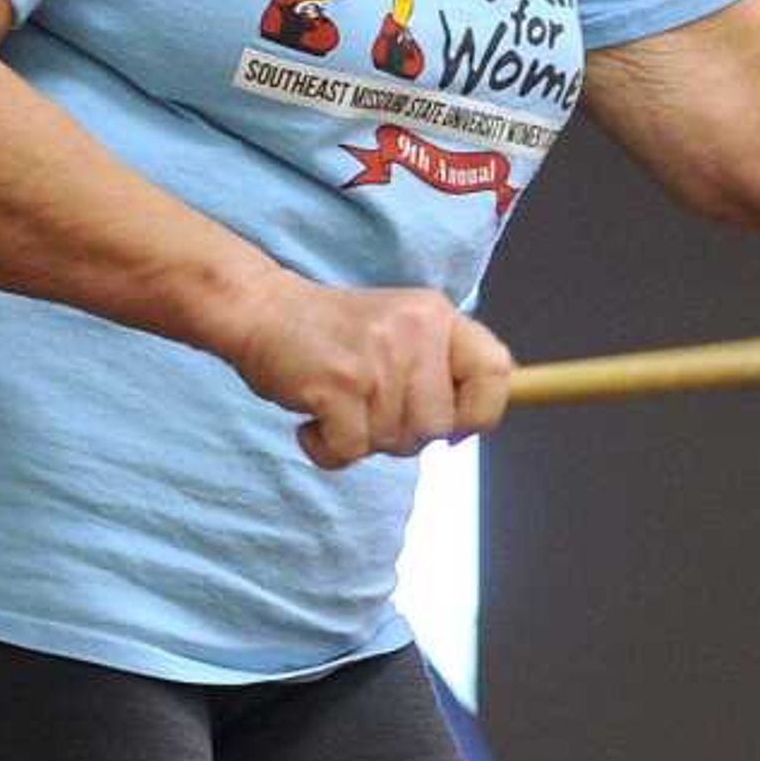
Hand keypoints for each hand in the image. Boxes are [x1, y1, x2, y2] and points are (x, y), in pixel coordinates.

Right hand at [227, 275, 515, 467]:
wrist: (263, 309)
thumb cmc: (335, 334)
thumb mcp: (403, 330)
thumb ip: (440, 370)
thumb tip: (470, 429)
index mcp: (437, 316)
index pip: (496, 371)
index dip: (482, 412)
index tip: (454, 427)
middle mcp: (415, 332)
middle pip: (440, 426)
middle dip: (405, 435)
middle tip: (370, 408)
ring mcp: (376, 358)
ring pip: (395, 441)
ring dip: (363, 438)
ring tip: (340, 403)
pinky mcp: (337, 385)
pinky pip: (351, 451)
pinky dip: (327, 449)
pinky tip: (314, 419)